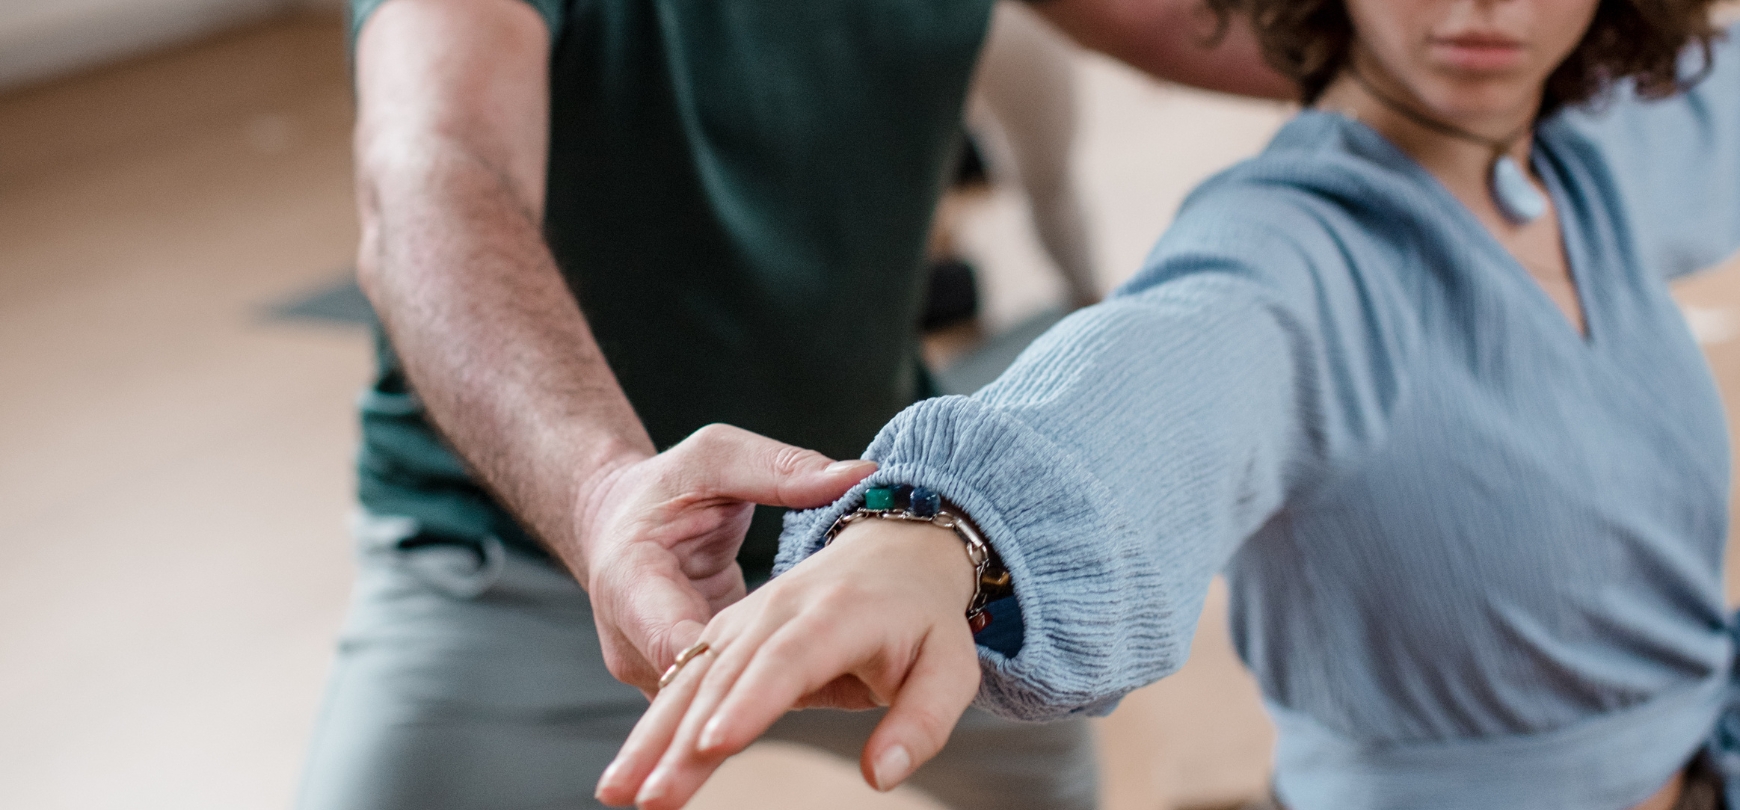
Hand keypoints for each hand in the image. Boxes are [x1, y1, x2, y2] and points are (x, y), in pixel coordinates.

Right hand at [569, 424, 877, 694]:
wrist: (620, 517)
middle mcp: (629, 636)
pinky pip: (716, 704)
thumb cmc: (669, 483)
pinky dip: (766, 701)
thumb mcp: (720, 457)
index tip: (790, 672)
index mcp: (630, 579)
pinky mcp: (674, 680)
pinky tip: (830, 697)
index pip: (672, 640)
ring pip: (705, 708)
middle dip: (757, 701)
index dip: (725, 668)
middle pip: (692, 688)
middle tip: (846, 695)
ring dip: (768, 707)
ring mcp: (647, 665)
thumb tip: (859, 475)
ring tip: (850, 697)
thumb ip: (782, 470)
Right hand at [593, 519, 982, 808]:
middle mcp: (780, 610)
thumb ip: (922, 721)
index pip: (787, 660)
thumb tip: (881, 775)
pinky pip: (685, 679)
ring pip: (691, 679)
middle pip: (724, 677)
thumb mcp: (952, 667)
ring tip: (619, 791)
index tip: (713, 746)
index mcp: (838, 612)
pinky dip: (654, 723)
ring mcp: (746, 619)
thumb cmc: (926, 619)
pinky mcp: (727, 634)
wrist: (895, 551)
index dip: (748, 703)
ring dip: (651, 735)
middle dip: (681, 739)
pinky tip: (631, 768)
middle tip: (652, 798)